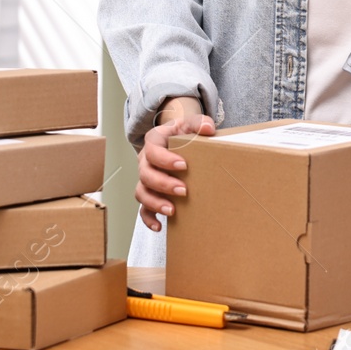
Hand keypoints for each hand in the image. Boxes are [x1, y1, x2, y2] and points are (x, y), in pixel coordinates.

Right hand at [135, 95, 214, 231]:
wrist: (178, 139)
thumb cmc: (184, 133)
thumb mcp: (190, 123)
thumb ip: (199, 123)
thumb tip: (209, 128)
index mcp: (153, 141)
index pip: (153, 150)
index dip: (165, 159)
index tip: (183, 166)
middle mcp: (145, 160)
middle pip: (145, 174)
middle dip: (163, 184)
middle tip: (183, 190)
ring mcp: (145, 178)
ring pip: (141, 192)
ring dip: (155, 203)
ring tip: (172, 211)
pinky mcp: (149, 193)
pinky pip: (142, 208)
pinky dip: (148, 218)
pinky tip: (159, 226)